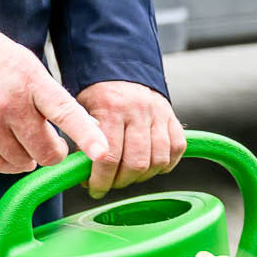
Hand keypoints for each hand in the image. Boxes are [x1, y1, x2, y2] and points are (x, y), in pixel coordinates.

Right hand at [0, 26, 109, 173]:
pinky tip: (5, 146)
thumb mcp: (33, 70)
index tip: (102, 153)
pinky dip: (6, 163)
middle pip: (45, 151)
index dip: (86, 135)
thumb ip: (59, 100)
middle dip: (52, 152)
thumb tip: (92, 129)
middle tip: (49, 141)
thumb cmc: (1, 64)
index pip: (65, 111)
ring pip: (22, 163)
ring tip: (19, 136)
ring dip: (27, 157)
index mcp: (33, 81)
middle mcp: (10, 102)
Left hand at [74, 80, 184, 198]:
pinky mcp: (172, 117)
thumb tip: (82, 172)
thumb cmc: (96, 94)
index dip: (101, 180)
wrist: (120, 67)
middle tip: (110, 183)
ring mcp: (158, 113)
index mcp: (110, 108)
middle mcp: (138, 110)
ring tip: (128, 176)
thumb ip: (82, 138)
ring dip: (142, 177)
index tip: (94, 189)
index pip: (109, 156)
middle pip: (137, 163)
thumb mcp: (79, 109)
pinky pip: (177, 149)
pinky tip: (149, 166)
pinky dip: (165, 164)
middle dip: (121, 181)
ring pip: (158, 160)